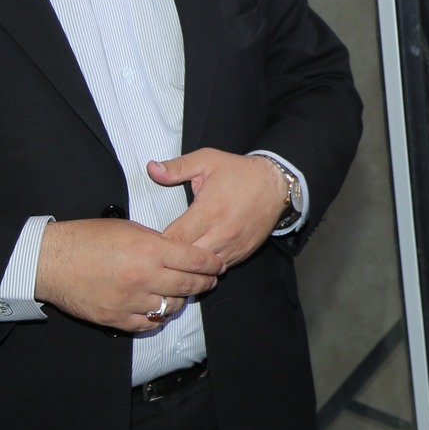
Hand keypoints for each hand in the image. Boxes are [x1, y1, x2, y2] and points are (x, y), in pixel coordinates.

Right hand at [34, 217, 224, 332]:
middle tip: (210, 281)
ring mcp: (129, 300)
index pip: (195, 260)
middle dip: (204, 283)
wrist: (50, 260)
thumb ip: (157, 240)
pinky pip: (147, 323)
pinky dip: (157, 317)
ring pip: (171, 307)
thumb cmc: (86, 239)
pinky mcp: (115, 317)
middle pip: (189, 286)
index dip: (211, 264)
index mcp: (149, 250)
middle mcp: (143, 277)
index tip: (218, 265)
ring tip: (183, 294)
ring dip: (181, 301)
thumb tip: (178, 250)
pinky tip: (159, 309)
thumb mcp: (128, 228)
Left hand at [149, 149, 288, 267]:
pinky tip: (198, 257)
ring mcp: (233, 246)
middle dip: (171, 256)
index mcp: (209, 211)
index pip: (174, 239)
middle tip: (160, 250)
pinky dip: (206, 266)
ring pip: (202, 269)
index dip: (158, 241)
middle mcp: (221, 233)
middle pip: (186, 259)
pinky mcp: (242, 253)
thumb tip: (151, 169)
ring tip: (177, 258)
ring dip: (188, 265)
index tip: (151, 237)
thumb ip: (177, 167)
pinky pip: (218, 268)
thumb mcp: (208, 160)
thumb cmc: (241, 172)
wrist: (277, 185)